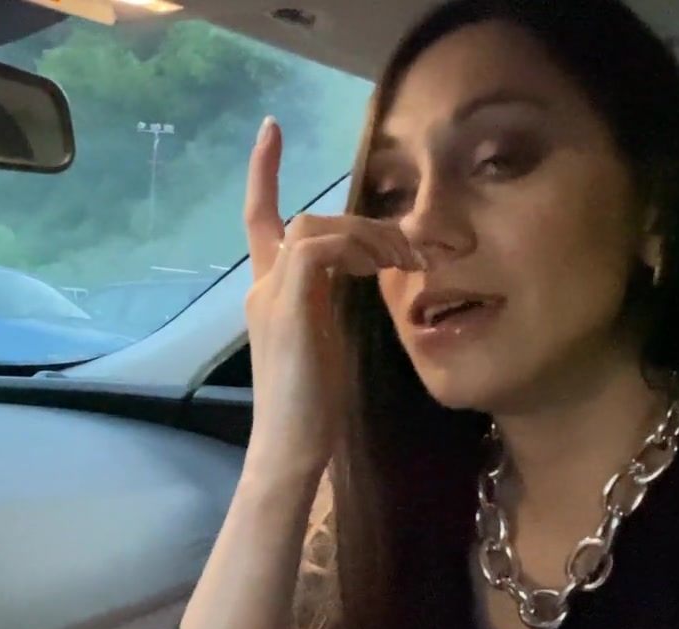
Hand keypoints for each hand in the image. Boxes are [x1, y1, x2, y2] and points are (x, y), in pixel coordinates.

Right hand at [242, 117, 419, 479]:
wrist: (289, 449)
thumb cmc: (313, 410)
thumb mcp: (328, 343)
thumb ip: (334, 304)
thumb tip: (370, 274)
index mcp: (273, 295)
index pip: (261, 221)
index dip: (264, 174)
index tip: (271, 129)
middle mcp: (264, 286)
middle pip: (301, 221)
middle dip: (363, 224)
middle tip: (417, 245)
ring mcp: (270, 294)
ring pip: (312, 226)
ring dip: (367, 236)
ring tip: (407, 261)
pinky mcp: (287, 306)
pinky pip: (317, 247)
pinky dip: (353, 248)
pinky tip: (382, 267)